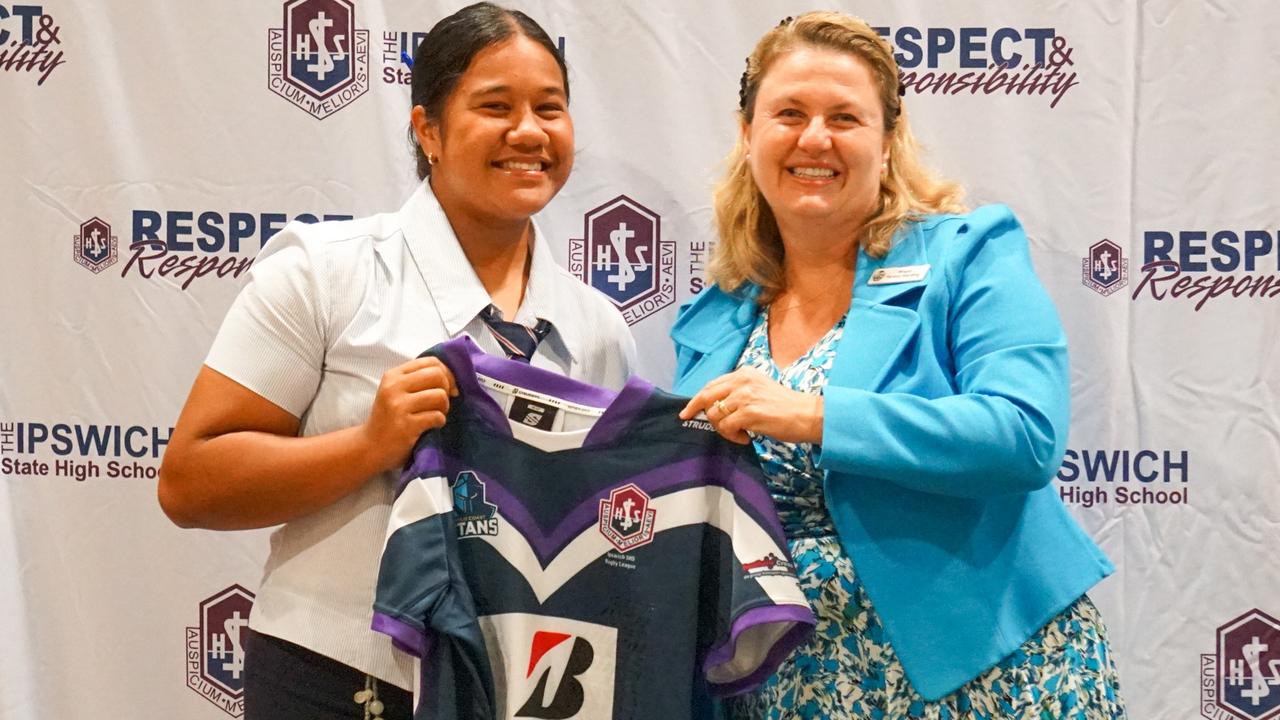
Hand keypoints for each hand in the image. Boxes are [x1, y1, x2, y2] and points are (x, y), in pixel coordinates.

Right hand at [361, 357, 457, 471]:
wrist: (371, 447)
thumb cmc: (390, 418)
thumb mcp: (397, 392)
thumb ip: (418, 380)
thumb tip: (452, 378)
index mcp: (393, 375)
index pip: (431, 361)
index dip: (446, 373)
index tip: (447, 387)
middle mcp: (394, 387)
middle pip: (437, 375)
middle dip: (447, 389)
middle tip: (441, 403)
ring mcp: (399, 406)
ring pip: (440, 396)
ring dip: (444, 408)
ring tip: (435, 415)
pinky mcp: (406, 425)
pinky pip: (437, 416)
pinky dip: (439, 422)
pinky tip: (431, 426)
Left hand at [678, 367, 822, 445]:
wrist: (808, 415)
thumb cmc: (786, 406)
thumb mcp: (759, 389)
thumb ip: (738, 393)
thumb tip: (714, 406)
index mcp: (744, 373)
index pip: (712, 385)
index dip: (697, 399)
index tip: (687, 411)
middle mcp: (742, 381)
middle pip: (706, 396)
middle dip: (696, 410)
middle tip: (691, 420)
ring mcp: (745, 396)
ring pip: (715, 415)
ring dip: (723, 429)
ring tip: (739, 433)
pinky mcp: (749, 413)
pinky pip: (727, 427)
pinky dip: (733, 436)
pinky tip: (746, 438)